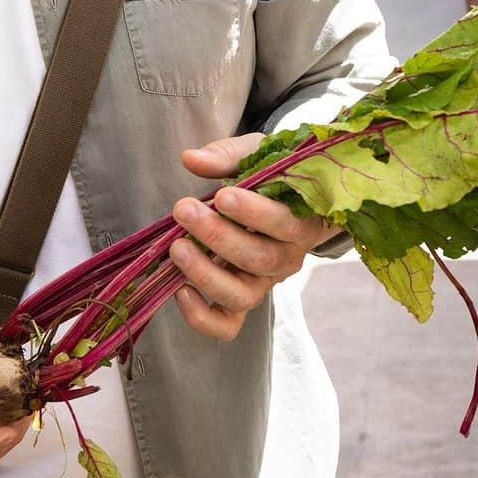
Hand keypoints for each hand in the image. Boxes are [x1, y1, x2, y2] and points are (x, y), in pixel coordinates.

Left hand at [170, 134, 337, 341]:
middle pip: (259, 259)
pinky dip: (203, 317)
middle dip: (217, 236)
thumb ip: (227, 156)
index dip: (253, 213)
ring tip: (176, 248)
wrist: (280, 202)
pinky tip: (180, 291)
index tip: (220, 196)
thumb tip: (191, 159)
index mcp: (301, 220)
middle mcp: (286, 257)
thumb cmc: (269, 175)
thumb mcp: (255, 154)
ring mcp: (264, 283)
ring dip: (206, 273)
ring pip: (242, 294)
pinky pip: (227, 323)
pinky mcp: (242, 299)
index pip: (284, 223)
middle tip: (183, 210)